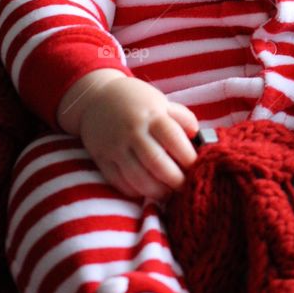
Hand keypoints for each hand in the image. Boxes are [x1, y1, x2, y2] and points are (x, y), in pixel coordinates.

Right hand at [76, 74, 199, 203]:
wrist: (96, 98)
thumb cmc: (135, 101)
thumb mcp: (160, 101)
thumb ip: (180, 117)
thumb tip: (197, 136)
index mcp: (152, 115)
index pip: (174, 140)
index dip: (189, 158)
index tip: (197, 167)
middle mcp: (133, 131)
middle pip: (158, 163)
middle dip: (175, 180)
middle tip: (185, 187)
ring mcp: (116, 147)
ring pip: (138, 178)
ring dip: (157, 191)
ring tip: (167, 194)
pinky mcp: (102, 159)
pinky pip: (119, 183)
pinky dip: (135, 191)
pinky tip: (145, 191)